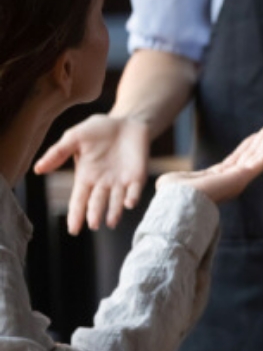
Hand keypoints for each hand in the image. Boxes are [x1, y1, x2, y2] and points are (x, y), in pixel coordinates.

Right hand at [34, 115, 149, 234]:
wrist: (125, 121)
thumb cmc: (98, 130)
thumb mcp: (74, 138)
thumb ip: (58, 153)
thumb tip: (37, 169)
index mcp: (86, 177)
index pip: (79, 200)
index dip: (76, 214)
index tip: (73, 229)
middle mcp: (103, 183)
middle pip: (97, 202)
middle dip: (95, 214)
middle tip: (93, 225)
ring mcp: (121, 181)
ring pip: (116, 200)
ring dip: (114, 211)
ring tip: (111, 222)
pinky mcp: (137, 175)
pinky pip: (135, 189)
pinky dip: (133, 196)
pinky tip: (129, 204)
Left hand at [157, 120, 262, 203]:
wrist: (177, 202)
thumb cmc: (172, 196)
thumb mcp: (175, 181)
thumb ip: (179, 178)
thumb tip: (166, 183)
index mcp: (218, 179)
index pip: (239, 159)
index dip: (249, 145)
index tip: (258, 134)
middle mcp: (231, 180)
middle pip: (252, 155)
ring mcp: (238, 180)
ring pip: (258, 157)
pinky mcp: (241, 179)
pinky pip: (259, 163)